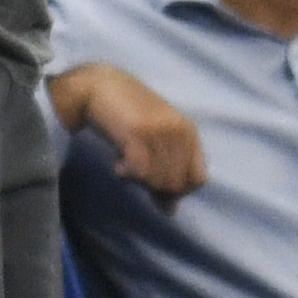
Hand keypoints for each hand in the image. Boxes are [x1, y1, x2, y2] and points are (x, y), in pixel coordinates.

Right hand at [52, 61, 206, 198]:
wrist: (99, 85)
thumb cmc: (126, 113)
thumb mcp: (155, 137)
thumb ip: (167, 168)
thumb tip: (171, 211)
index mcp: (189, 130)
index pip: (199, 179)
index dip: (180, 191)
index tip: (157, 188)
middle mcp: (178, 131)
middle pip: (176, 184)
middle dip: (156, 190)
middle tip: (136, 178)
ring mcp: (159, 131)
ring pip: (158, 180)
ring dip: (140, 182)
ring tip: (126, 168)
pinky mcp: (137, 133)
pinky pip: (139, 172)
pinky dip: (127, 176)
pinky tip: (117, 165)